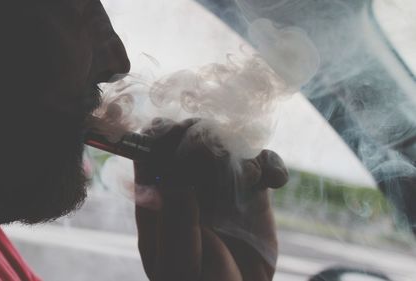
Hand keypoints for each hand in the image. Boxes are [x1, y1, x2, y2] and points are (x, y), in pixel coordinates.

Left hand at [134, 118, 287, 280]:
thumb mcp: (180, 266)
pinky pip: (260, 162)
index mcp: (157, 201)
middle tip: (216, 154)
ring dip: (237, 147)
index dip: (160, 137)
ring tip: (251, 177)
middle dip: (201, 135)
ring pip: (222, 142)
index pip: (148, 153)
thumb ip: (175, 224)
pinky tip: (276, 181)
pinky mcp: (251, 190)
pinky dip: (270, 163)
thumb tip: (177, 177)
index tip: (180, 137)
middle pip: (185, 138)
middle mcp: (186, 185)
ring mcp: (218, 185)